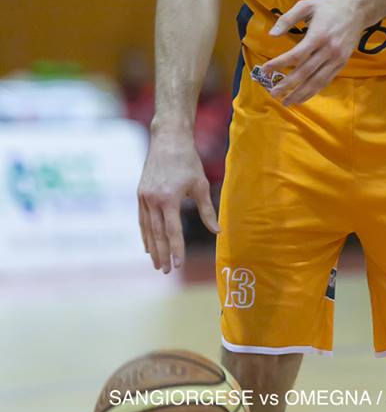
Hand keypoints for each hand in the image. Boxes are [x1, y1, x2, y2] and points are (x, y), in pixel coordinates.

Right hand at [137, 129, 219, 273]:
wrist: (168, 140)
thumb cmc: (188, 161)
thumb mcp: (200, 185)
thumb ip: (207, 211)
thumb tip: (217, 231)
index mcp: (169, 198)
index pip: (173, 231)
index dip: (176, 250)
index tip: (178, 265)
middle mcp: (153, 200)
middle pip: (158, 234)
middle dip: (162, 254)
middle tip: (165, 271)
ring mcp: (144, 197)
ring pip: (148, 229)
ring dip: (152, 248)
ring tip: (156, 264)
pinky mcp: (140, 194)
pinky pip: (142, 219)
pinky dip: (145, 234)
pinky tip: (148, 245)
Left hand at [263, 0, 366, 105]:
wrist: (359, 8)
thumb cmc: (330, 4)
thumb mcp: (307, 4)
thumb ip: (288, 19)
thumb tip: (272, 34)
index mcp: (318, 35)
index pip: (295, 55)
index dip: (279, 64)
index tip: (264, 70)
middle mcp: (328, 50)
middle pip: (305, 72)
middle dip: (287, 84)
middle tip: (273, 93)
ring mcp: (337, 58)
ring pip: (317, 81)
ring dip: (301, 93)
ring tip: (287, 102)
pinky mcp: (343, 63)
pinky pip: (327, 80)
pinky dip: (314, 90)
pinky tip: (304, 96)